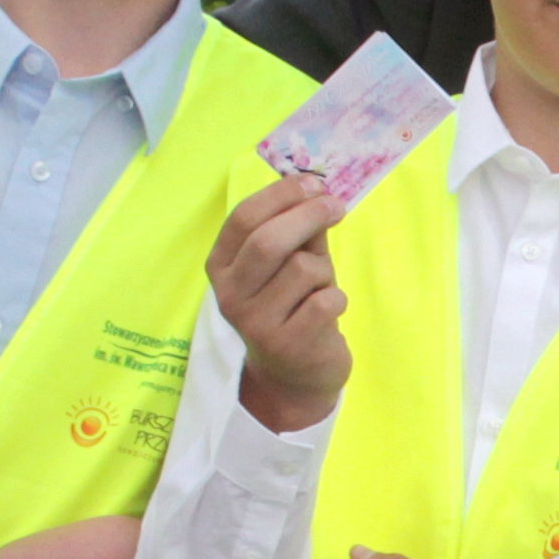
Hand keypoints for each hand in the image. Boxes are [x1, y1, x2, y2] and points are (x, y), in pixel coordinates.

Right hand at [211, 175, 350, 429]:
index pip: (243, 219)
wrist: (295, 375)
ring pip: (303, 269)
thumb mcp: (290, 264)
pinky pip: (326, 300)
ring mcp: (255, 324)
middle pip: (268, 242)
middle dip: (307, 216)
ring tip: (320, 288)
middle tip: (336, 205)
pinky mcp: (288, 345)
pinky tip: (326, 313)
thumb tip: (316, 188)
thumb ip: (299, 230)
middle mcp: (230, 295)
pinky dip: (336, 298)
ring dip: (325, 271)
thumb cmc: (293, 306)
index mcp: (221, 267)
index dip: (280, 196)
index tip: (313, 183)